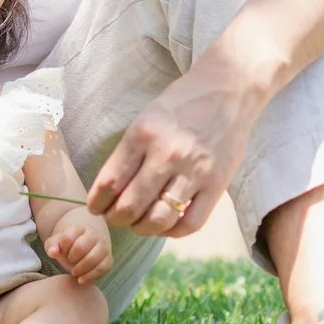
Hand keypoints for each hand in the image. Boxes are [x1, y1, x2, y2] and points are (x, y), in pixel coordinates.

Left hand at [45, 205, 111, 282]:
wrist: (83, 248)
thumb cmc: (67, 246)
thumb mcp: (56, 243)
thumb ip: (52, 245)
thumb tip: (53, 252)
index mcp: (78, 228)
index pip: (67, 238)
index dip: (62, 249)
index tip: (60, 253)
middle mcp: (93, 234)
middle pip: (80, 247)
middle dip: (71, 258)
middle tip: (68, 262)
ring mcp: (103, 246)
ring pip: (93, 258)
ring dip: (80, 268)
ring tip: (74, 272)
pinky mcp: (108, 259)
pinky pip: (102, 268)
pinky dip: (90, 276)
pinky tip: (81, 279)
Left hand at [86, 58, 263, 236]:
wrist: (229, 91)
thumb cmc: (181, 103)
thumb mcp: (146, 118)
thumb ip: (129, 151)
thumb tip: (110, 188)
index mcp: (143, 134)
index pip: (111, 180)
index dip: (97, 202)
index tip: (94, 207)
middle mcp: (167, 154)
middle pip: (131, 205)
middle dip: (115, 219)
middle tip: (113, 219)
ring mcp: (195, 172)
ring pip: (159, 219)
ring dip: (142, 229)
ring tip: (137, 225)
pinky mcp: (218, 185)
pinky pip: (191, 223)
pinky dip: (173, 232)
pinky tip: (165, 225)